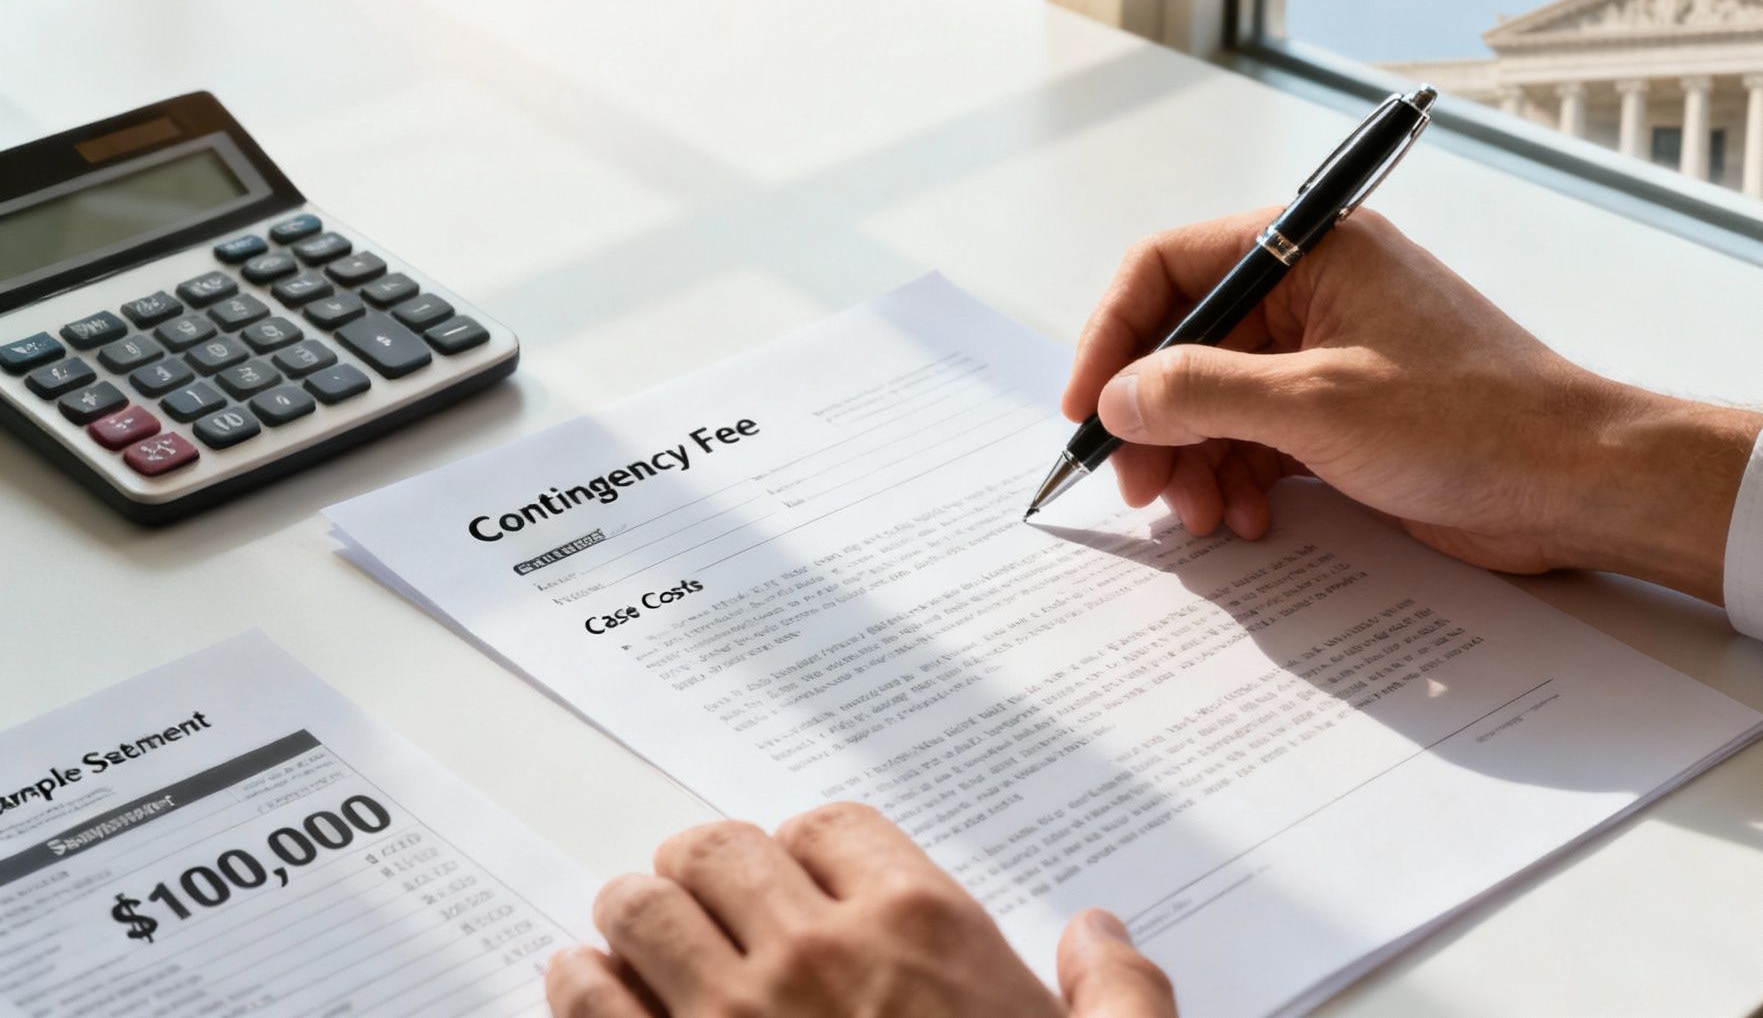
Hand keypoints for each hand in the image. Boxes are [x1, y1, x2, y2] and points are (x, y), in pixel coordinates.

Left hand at [547, 803, 1175, 1017]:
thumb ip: (1119, 993)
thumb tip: (1098, 933)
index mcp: (923, 927)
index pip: (829, 827)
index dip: (806, 846)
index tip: (800, 874)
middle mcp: (817, 952)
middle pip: (719, 850)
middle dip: (708, 867)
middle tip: (708, 894)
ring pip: (643, 908)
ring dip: (638, 912)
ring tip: (640, 929)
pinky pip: (591, 999)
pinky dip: (580, 980)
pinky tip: (586, 982)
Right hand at [1061, 208, 1762, 603]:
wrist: (1580, 482)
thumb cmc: (1474, 420)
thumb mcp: (1317, 405)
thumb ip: (1201, 394)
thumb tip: (1118, 397)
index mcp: (1311, 250)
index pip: (1169, 267)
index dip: (1113, 336)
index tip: (1087, 409)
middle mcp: (1314, 292)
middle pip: (1186, 345)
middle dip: (1154, 421)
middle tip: (1138, 490)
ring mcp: (1329, 356)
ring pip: (1217, 402)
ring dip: (1195, 463)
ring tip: (1200, 519)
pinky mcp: (1345, 415)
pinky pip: (1259, 440)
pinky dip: (1240, 481)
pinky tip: (1248, 523)